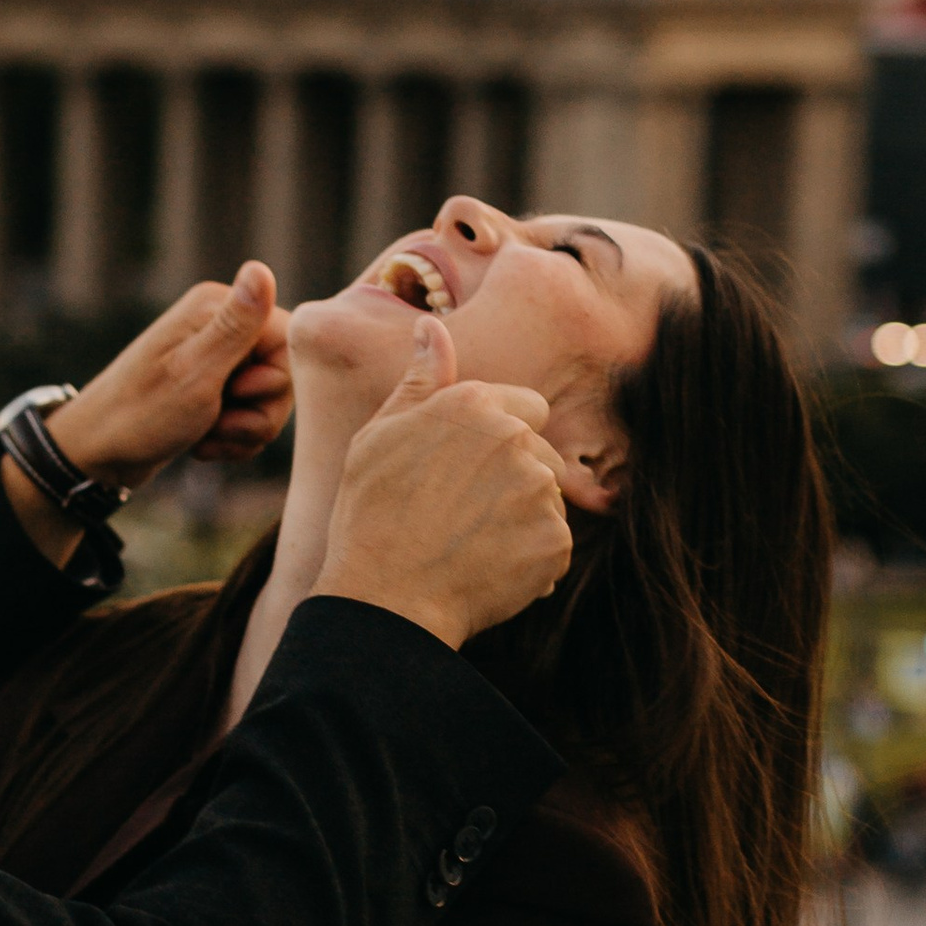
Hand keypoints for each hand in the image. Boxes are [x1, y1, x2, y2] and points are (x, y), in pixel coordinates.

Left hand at [55, 264, 291, 488]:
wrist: (96, 455)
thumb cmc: (141, 413)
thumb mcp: (196, 372)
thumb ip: (236, 326)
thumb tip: (260, 269)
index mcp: (216, 307)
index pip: (288, 341)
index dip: (272, 381)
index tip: (236, 393)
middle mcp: (219, 325)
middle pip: (281, 374)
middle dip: (257, 414)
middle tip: (218, 424)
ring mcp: (215, 359)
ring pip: (267, 402)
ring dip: (242, 431)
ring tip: (205, 437)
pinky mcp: (211, 389)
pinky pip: (249, 417)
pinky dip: (231, 439)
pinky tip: (202, 444)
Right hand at [314, 319, 569, 650]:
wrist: (384, 599)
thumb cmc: (370, 515)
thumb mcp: (379, 436)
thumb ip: (420, 380)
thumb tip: (431, 327)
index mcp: (475, 404)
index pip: (526, 408)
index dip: (496, 441)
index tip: (463, 473)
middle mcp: (516, 439)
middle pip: (542, 454)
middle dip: (513, 479)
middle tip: (461, 515)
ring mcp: (540, 492)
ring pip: (548, 499)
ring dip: (521, 520)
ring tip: (470, 546)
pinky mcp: (555, 542)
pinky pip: (554, 545)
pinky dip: (530, 561)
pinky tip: (487, 570)